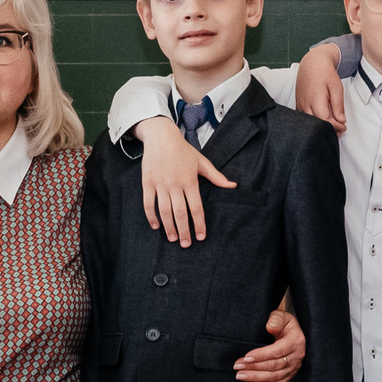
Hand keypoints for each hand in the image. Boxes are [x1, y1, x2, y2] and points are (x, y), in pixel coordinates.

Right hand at [135, 118, 233, 247]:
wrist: (161, 137)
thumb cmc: (183, 151)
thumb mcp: (202, 162)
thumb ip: (217, 176)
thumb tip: (233, 186)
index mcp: (190, 181)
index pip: (196, 208)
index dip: (199, 224)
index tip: (201, 237)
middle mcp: (175, 184)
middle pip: (180, 213)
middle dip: (184, 231)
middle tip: (186, 244)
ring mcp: (160, 184)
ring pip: (164, 211)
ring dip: (168, 227)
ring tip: (173, 238)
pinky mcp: (147, 183)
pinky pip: (148, 203)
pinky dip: (151, 216)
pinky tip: (156, 226)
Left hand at [235, 308, 304, 381]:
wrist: (292, 332)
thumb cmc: (283, 323)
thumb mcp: (281, 316)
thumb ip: (276, 319)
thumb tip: (270, 327)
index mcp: (295, 341)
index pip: (277, 351)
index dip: (261, 355)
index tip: (246, 357)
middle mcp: (297, 356)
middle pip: (274, 366)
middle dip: (254, 367)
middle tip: (237, 366)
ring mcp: (294, 368)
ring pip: (274, 376)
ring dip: (256, 378)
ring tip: (240, 376)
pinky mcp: (289, 375)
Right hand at [295, 44, 350, 132]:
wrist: (312, 63)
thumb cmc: (324, 73)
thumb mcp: (337, 87)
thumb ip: (338, 105)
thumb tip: (341, 120)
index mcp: (315, 99)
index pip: (325, 121)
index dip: (335, 127)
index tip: (344, 127)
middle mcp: (305, 104)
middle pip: (317, 125)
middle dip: (330, 129)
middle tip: (340, 128)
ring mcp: (300, 105)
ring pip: (310, 123)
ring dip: (322, 126)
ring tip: (333, 124)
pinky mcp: (298, 105)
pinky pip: (306, 119)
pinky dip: (315, 121)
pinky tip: (323, 119)